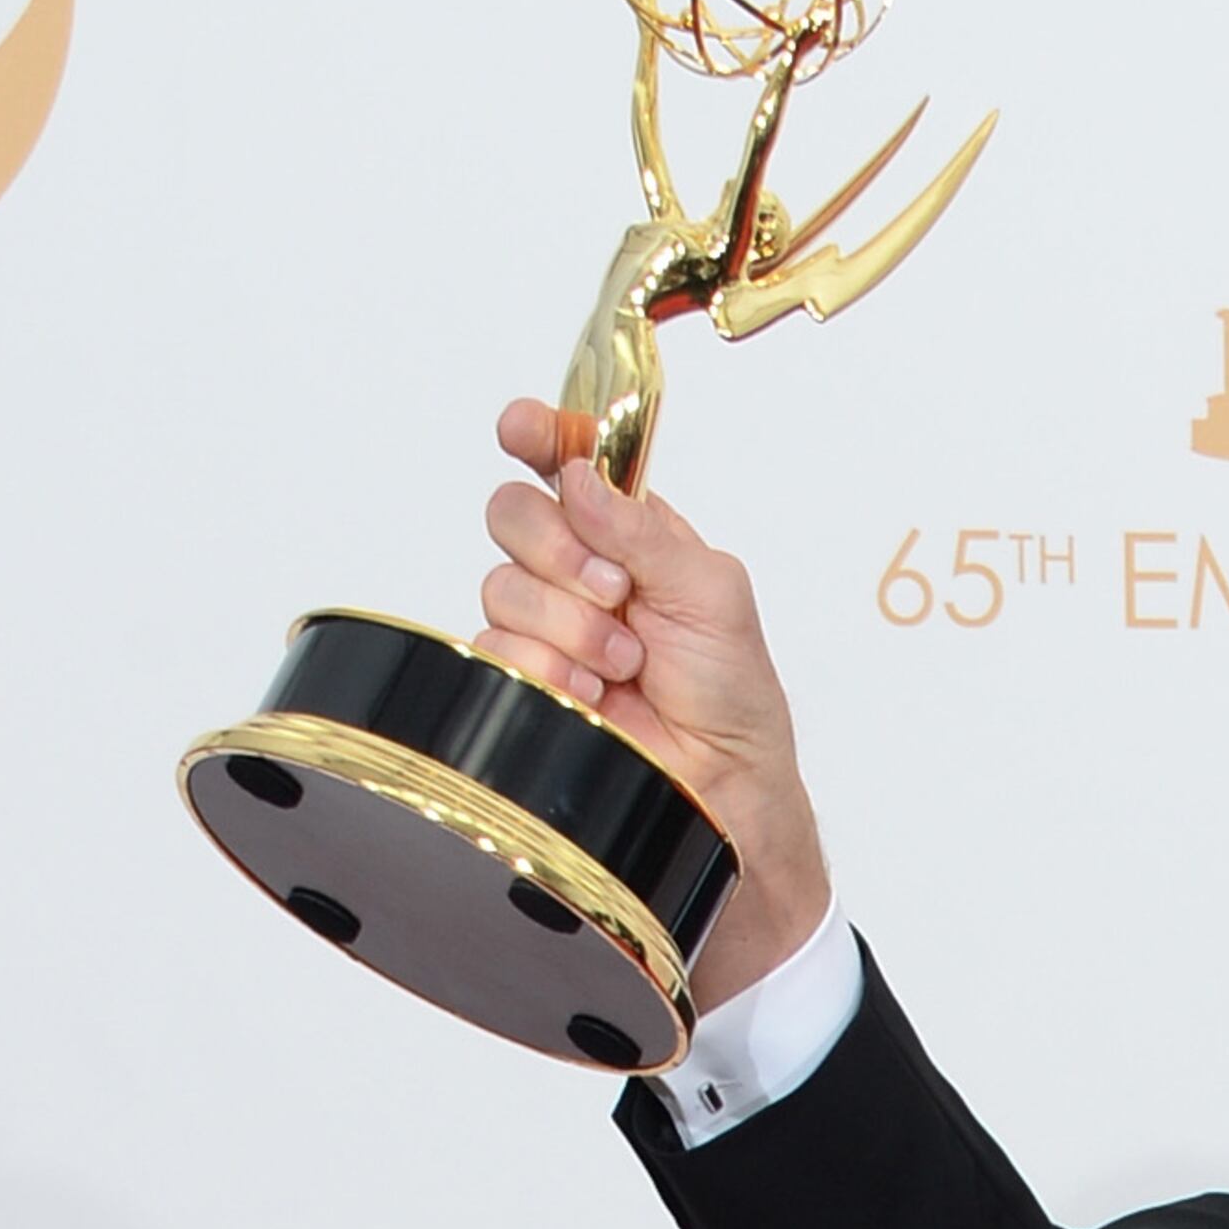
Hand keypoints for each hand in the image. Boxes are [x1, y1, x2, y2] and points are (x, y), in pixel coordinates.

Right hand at [479, 399, 829, 1003]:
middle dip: (559, 549)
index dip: (537, 436)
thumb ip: (645, 532)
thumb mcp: (714, 597)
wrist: (722, 800)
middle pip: (513, 513)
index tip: (522, 428)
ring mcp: (547, 632)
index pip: (566, 464)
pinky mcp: (522, 687)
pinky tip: (591, 701)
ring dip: (566, 626)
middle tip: (616, 597)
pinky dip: (546, 672)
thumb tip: (579, 477)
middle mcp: (581, 575)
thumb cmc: (735, 706)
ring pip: (501, 585)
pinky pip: (494, 652)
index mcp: (632, 538)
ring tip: (622, 671)